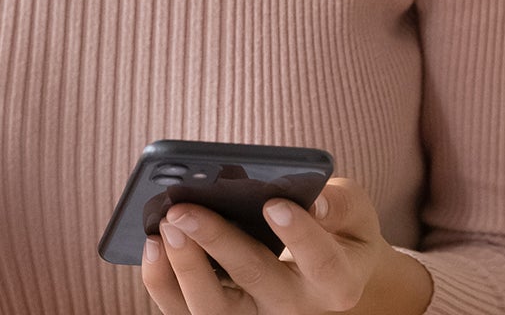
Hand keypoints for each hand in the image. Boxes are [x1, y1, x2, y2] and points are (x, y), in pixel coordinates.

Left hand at [142, 179, 434, 314]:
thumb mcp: (353, 214)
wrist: (324, 265)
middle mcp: (295, 306)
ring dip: (183, 266)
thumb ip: (340, 203)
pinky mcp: (220, 314)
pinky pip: (183, 309)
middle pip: (257, 280)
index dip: (299, 236)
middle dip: (217, 241)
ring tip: (165, 225)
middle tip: (183, 209)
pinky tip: (152, 243)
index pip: (323, 264)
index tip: (274, 204)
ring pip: (214, 308)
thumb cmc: (335, 229)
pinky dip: (162, 279)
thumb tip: (313, 200)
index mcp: (337, 281)